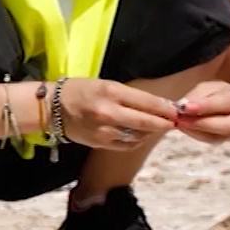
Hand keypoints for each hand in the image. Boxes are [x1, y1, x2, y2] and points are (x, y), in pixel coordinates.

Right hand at [57, 78, 178, 149]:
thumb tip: (159, 106)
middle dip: (164, 123)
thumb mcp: (105, 85)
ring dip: (150, 132)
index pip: (148, 102)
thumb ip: (131, 96)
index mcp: (111, 92)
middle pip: (147, 122)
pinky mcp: (100, 143)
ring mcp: (104, 131)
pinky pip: (127, 145)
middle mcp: (108, 112)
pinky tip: (137, 134)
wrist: (52, 108)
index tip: (178, 110)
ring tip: (153, 126)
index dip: (166, 108)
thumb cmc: (80, 90)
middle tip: (174, 122)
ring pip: (139, 135)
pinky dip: (137, 140)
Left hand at [173, 81, 229, 144]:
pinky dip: (192, 132)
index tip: (186, 106)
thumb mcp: (211, 88)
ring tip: (178, 121)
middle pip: (226, 125)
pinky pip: (208, 139)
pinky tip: (182, 125)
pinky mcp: (224, 141)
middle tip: (180, 118)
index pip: (227, 102)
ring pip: (216, 136)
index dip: (207, 105)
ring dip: (193, 129)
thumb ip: (198, 95)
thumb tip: (183, 105)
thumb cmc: (221, 94)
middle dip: (200, 122)